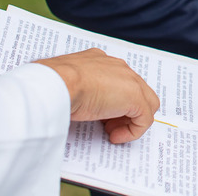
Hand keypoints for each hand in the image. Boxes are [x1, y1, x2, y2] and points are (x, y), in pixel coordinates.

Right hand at [35, 48, 159, 143]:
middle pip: (134, 90)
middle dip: (123, 111)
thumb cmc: (52, 83)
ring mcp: (129, 80)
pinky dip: (133, 131)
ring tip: (110, 132)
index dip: (111, 101)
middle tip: (106, 126)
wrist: (57, 82)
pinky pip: (145, 118)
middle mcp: (117, 67)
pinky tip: (114, 137)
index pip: (115, 81)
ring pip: (145, 103)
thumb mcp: (63, 84)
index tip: (98, 116)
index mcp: (99, 61)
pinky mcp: (135, 97)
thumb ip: (72, 88)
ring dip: (129, 121)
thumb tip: (70, 101)